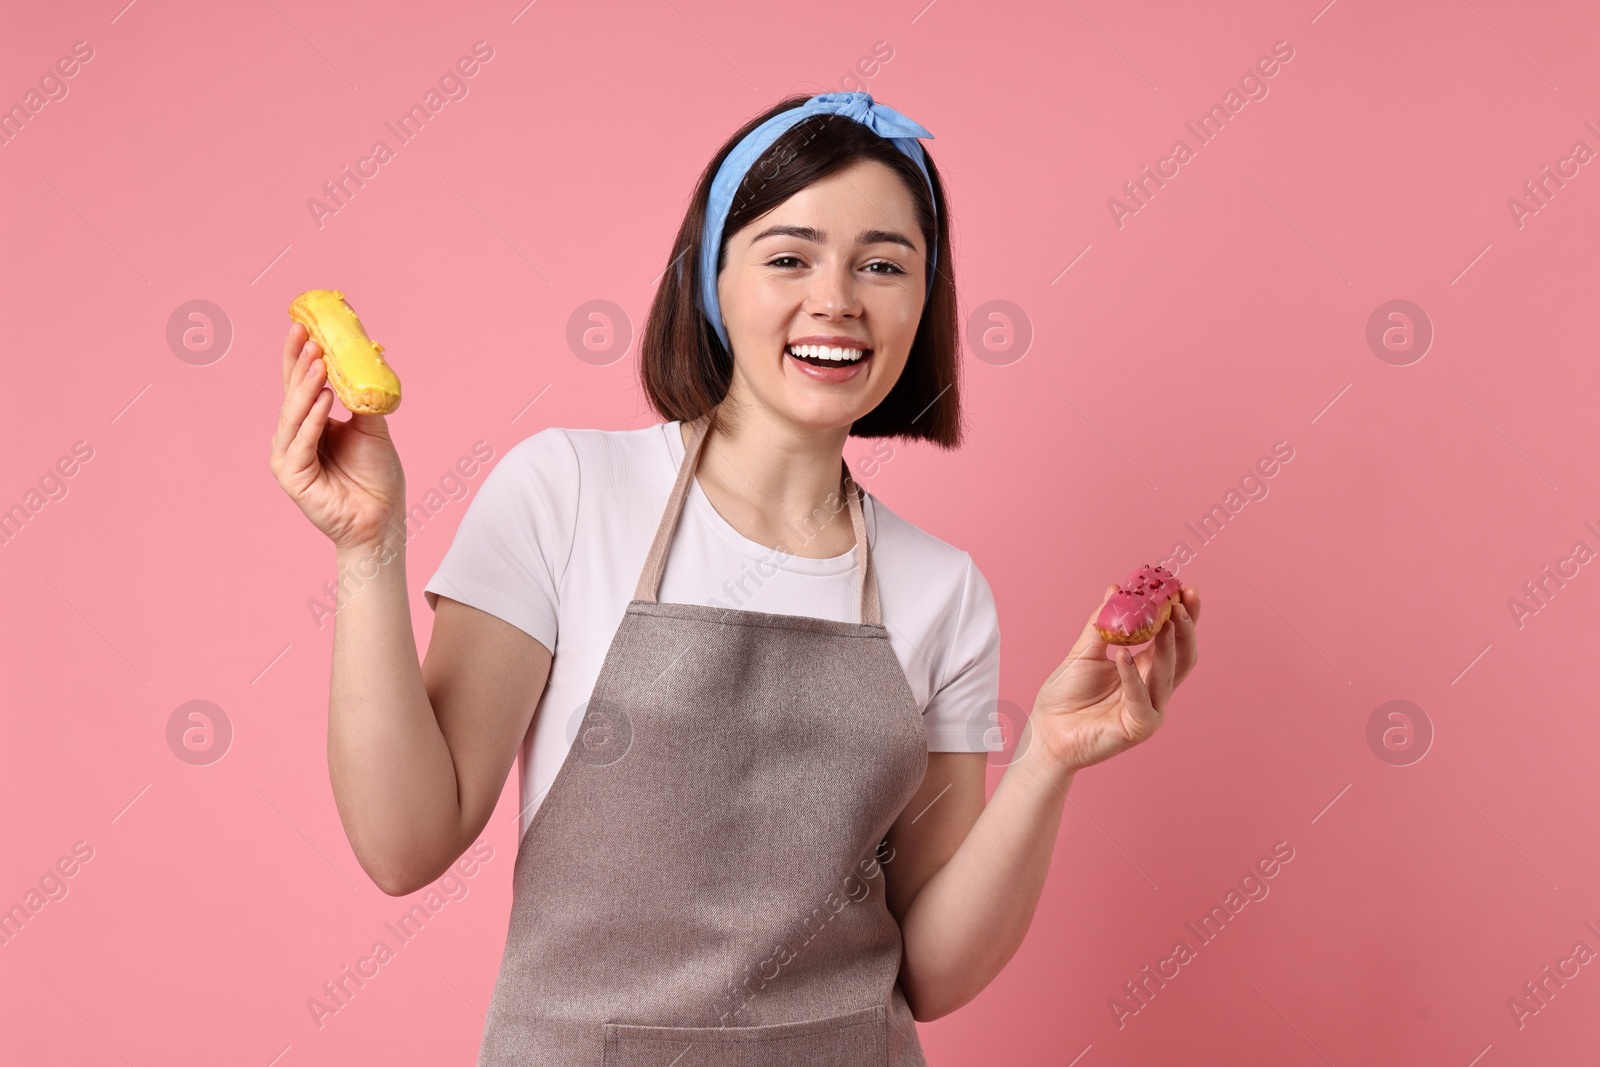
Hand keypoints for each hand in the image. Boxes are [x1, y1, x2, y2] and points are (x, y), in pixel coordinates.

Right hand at [268, 322, 406, 550]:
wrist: (383, 518)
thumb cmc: (377, 477)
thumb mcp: (372, 428)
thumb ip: (360, 399)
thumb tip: (360, 362)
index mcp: (310, 424)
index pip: (300, 383)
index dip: (299, 355)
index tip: (303, 325)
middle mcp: (294, 438)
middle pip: (291, 394)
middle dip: (299, 363)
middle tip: (308, 335)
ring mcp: (289, 457)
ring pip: (293, 415)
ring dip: (305, 386)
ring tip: (319, 362)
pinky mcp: (292, 477)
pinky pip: (302, 441)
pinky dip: (313, 419)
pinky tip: (324, 399)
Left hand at [1027, 582, 1201, 773]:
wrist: (1046, 731)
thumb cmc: (1065, 694)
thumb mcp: (1083, 651)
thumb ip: (1101, 623)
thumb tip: (1115, 588)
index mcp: (1145, 667)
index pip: (1173, 638)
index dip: (1183, 614)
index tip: (1185, 588)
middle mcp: (1154, 687)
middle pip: (1183, 655)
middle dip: (1187, 627)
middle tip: (1183, 601)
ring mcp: (1151, 708)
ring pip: (1169, 673)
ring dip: (1168, 645)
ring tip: (1166, 619)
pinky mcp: (1140, 726)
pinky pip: (1141, 698)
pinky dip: (1132, 675)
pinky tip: (1123, 654)